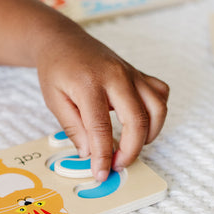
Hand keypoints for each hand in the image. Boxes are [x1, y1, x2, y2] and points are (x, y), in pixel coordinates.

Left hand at [36, 28, 168, 181]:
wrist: (63, 40)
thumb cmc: (57, 69)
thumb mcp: (54, 100)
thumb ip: (73, 127)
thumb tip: (90, 154)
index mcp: (89, 83)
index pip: (101, 127)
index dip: (103, 155)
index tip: (101, 172)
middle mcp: (115, 75)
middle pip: (136, 120)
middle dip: (130, 150)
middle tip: (116, 164)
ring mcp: (130, 72)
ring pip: (156, 107)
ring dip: (149, 134)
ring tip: (130, 146)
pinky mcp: (138, 73)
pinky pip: (160, 93)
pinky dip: (156, 113)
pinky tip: (141, 124)